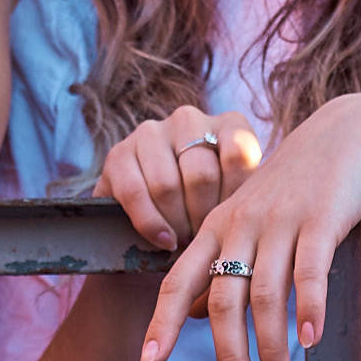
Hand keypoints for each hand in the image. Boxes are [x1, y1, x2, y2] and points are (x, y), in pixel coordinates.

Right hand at [94, 105, 262, 250]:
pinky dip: (150, 224)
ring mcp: (151, 132)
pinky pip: (134, 193)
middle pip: (201, 175)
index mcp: (227, 124)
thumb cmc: (212, 203)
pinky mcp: (119, 152)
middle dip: (202, 218)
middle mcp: (189, 119)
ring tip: (184, 240)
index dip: (233, 198)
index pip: (238, 154)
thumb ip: (240, 201)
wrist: (161, 203)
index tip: (228, 224)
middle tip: (203, 239)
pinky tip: (164, 239)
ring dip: (177, 223)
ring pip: (166, 186)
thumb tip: (235, 227)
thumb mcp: (236, 194)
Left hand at [140, 93, 360, 360]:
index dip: (161, 322)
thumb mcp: (250, 216)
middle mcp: (240, 224)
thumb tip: (204, 315)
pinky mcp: (319, 219)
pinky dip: (308, 309)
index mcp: (217, 226)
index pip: (179, 280)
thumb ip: (228, 259)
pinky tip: (310, 340)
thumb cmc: (295, 184)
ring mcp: (279, 221)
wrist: (344, 133)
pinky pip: (309, 272)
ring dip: (270, 348)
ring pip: (264, 295)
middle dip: (228, 356)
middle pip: (222, 300)